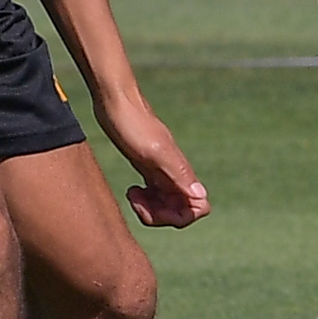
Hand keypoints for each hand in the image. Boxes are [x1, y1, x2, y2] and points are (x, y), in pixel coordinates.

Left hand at [98, 93, 210, 228]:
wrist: (116, 101)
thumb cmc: (133, 124)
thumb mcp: (154, 151)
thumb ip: (179, 172)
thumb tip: (201, 197)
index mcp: (181, 171)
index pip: (198, 207)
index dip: (179, 217)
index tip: (155, 206)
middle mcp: (176, 173)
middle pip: (181, 211)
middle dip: (159, 216)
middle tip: (137, 200)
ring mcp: (162, 170)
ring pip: (168, 205)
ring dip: (151, 209)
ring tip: (132, 194)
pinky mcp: (149, 167)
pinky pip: (155, 196)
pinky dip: (145, 201)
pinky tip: (132, 190)